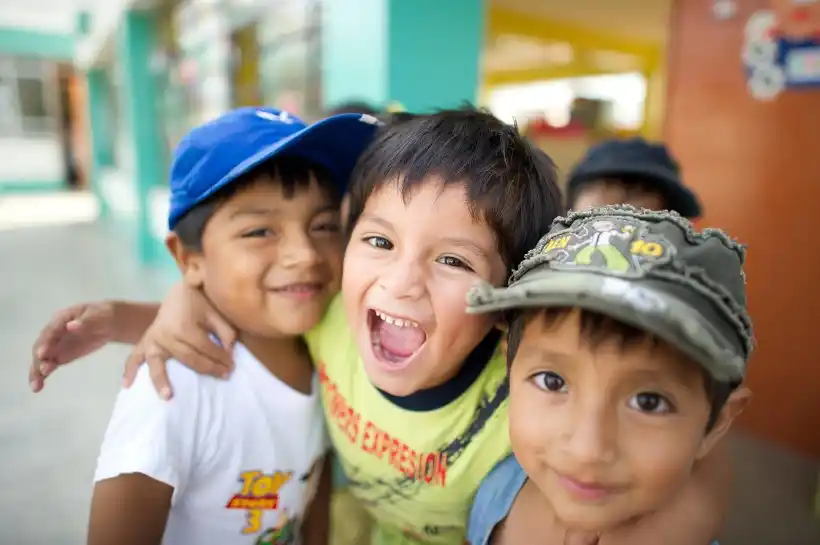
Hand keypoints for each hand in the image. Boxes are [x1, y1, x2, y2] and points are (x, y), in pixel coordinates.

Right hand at [30, 302, 115, 391]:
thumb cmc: (104, 316)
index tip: (42, 354)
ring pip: (42, 357)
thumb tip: (71, 326)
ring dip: (37, 370)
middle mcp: (55, 331)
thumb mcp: (99, 316)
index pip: (51, 331)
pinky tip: (38, 387)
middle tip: (44, 371)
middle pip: (43, 345)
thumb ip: (86, 323)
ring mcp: (56, 344)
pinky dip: (42, 375)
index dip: (46, 342)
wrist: (109, 322)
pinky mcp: (60, 355)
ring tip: (36, 386)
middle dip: (40, 359)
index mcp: (63, 318)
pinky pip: (49, 364)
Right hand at [123, 283, 236, 399]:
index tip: (232, 365)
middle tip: (224, 376)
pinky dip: (129, 371)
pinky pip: (134, 357)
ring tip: (167, 397)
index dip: (221, 358)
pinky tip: (127, 385)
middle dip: (209, 369)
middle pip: (188, 359)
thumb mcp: (216, 312)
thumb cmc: (200, 301)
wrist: (179, 290)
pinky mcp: (145, 341)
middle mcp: (166, 335)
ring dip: (161, 381)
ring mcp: (153, 339)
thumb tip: (229, 352)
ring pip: (157, 363)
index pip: (206, 349)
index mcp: (184, 326)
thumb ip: (225, 332)